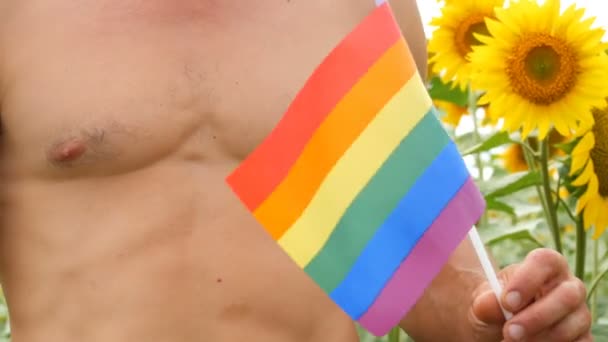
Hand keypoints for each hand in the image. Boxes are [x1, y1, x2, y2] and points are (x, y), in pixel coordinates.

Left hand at [469, 248, 591, 340]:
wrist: (502, 326)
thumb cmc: (498, 306)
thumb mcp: (486, 301)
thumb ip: (488, 301)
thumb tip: (490, 305)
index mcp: (546, 266)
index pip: (545, 261)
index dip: (527, 281)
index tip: (507, 303)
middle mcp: (569, 286)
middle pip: (567, 296)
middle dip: (537, 317)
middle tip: (510, 331)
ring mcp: (579, 312)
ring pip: (573, 324)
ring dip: (541, 337)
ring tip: (512, 341)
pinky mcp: (583, 337)